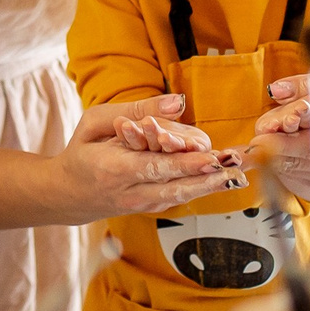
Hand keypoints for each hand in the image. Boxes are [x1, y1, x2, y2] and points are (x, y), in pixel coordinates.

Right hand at [53, 96, 238, 217]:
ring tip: (240, 174)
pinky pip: (180, 197)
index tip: (212, 158)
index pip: (154, 167)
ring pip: (182, 196)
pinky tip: (226, 178)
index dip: (185, 164)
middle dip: (209, 177)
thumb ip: (137, 110)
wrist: (69, 193)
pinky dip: (203, 188)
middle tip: (238, 167)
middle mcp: (130, 194)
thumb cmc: (83, 150)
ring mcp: (142, 205)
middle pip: (175, 186)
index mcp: (112, 169)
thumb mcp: (96, 121)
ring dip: (213, 186)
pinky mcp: (152, 208)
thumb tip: (178, 102)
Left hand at [255, 69, 309, 190]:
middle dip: (268, 148)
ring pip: (295, 171)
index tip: (259, 135)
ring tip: (260, 142)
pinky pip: (299, 178)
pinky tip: (278, 150)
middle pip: (299, 158)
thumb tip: (275, 91)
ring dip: (271, 156)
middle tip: (241, 148)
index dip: (284, 140)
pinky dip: (283, 164)